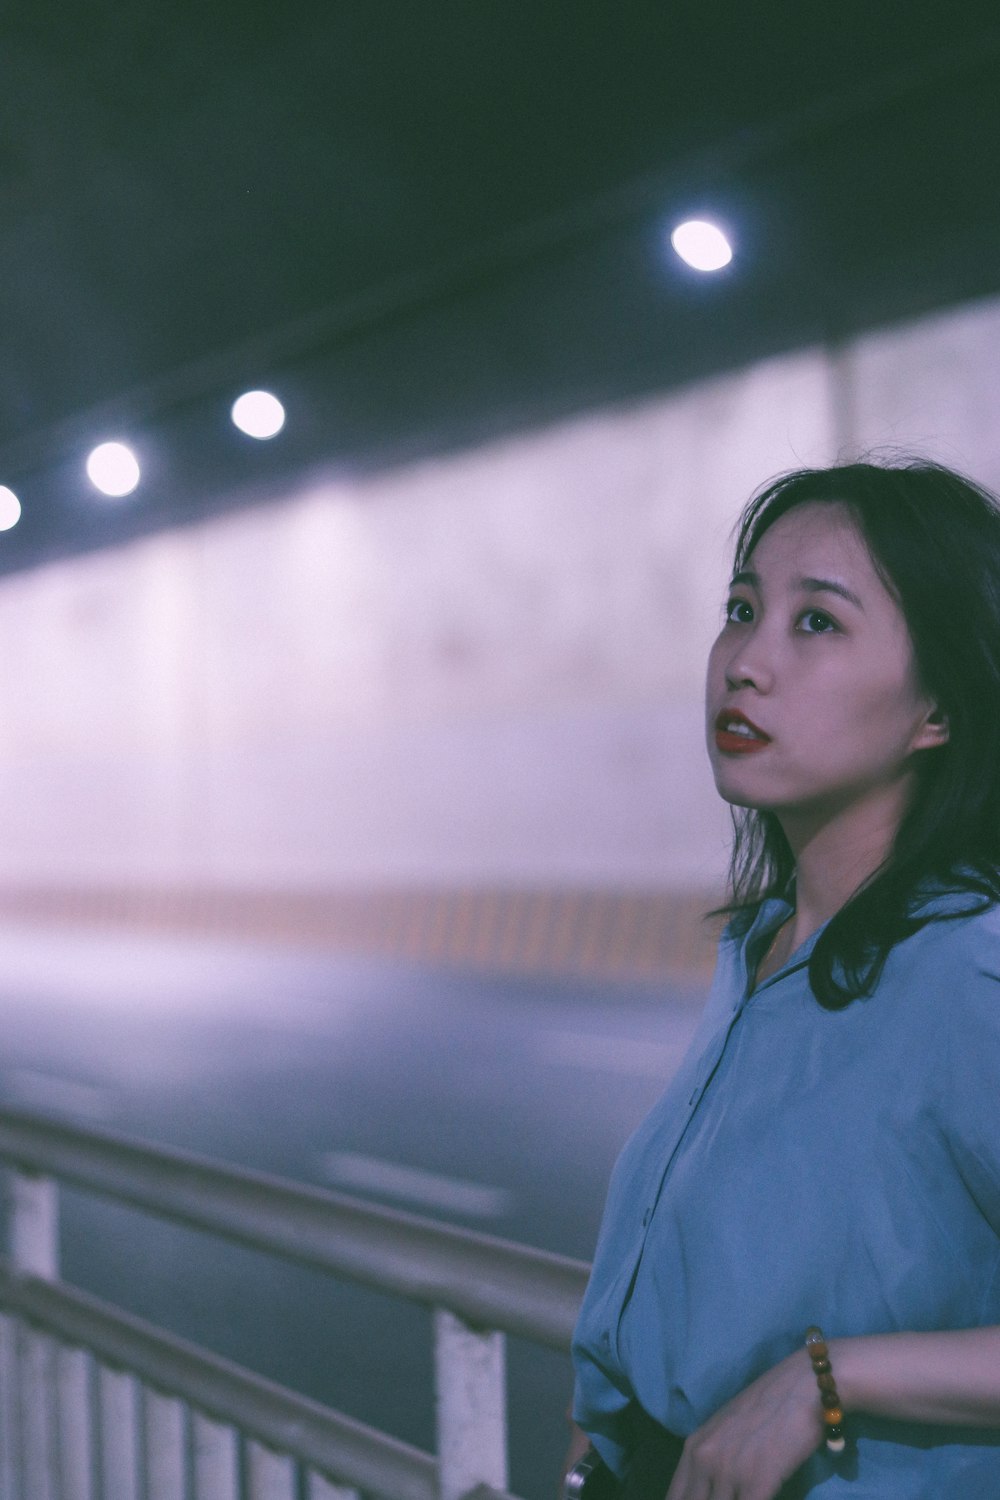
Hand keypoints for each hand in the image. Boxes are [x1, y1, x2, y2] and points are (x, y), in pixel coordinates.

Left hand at [665, 1349, 821, 1499]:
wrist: (804, 1385)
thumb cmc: (771, 1405)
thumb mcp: (727, 1429)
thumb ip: (712, 1461)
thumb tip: (709, 1491)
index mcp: (694, 1447)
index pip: (675, 1497)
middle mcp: (704, 1458)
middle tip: (732, 1498)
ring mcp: (728, 1471)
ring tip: (749, 1497)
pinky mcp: (756, 1481)